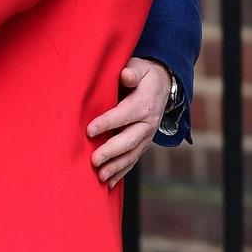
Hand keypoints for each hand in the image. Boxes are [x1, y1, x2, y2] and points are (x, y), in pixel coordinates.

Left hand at [87, 57, 172, 186]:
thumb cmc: (143, 75)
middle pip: (129, 140)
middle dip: (111, 151)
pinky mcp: (143, 144)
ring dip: (116, 167)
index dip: (107, 122)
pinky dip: (121, 172)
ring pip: (131, 155)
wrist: (162, 86)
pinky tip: (108, 183)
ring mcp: (146, 136)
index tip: (89, 130)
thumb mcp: (140, 67)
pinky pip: (133, 160)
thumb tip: (125, 75)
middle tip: (93, 160)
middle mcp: (147, 123)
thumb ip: (132, 72)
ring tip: (100, 176)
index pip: (124, 115)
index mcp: (144, 104)